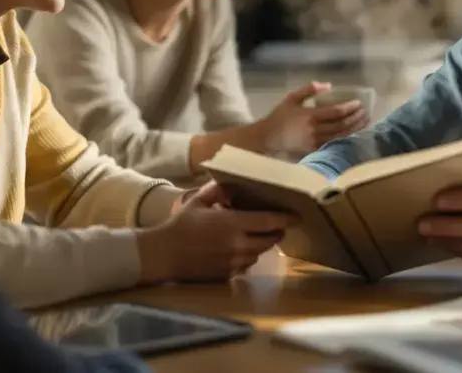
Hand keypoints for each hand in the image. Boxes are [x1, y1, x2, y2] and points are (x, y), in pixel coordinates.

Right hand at [137, 182, 295, 282]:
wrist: (163, 254)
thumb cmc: (181, 224)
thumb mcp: (199, 201)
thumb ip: (219, 190)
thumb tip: (236, 185)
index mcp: (232, 224)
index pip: (268, 222)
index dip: (286, 219)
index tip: (297, 216)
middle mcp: (237, 245)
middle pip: (269, 241)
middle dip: (277, 233)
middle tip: (279, 226)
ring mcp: (233, 262)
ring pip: (259, 254)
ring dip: (261, 245)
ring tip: (256, 235)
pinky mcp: (227, 275)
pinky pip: (246, 265)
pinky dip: (247, 257)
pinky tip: (239, 249)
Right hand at [261, 81, 368, 154]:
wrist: (268, 137)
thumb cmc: (280, 116)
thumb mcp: (292, 98)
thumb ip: (309, 90)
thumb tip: (328, 85)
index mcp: (310, 116)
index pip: (336, 112)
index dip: (350, 108)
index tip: (359, 103)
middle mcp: (315, 130)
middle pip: (342, 124)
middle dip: (356, 118)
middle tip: (365, 111)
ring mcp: (316, 142)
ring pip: (341, 135)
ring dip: (355, 128)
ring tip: (365, 121)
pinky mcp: (315, 150)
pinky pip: (334, 143)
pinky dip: (346, 137)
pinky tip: (354, 132)